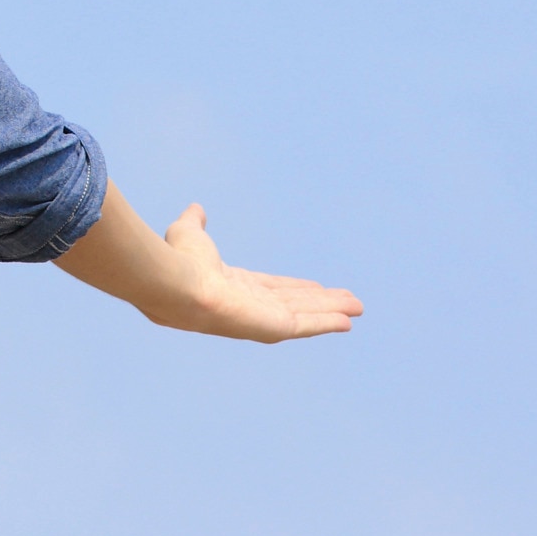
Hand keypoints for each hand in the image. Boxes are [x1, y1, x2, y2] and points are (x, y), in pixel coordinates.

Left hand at [55, 181, 361, 343]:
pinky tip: (348, 321)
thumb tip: (195, 208)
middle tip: (347, 300)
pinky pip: (309, 325)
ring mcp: (264, 319)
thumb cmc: (180, 260)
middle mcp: (252, 306)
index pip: (272, 289)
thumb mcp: (189, 233)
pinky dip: (329, 322)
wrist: (178, 282)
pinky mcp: (274, 327)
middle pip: (295, 304)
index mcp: (235, 287)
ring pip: (308, 315)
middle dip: (321, 302)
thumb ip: (195, 223)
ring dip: (332, 311)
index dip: (295, 288)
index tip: (315, 286)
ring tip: (358, 307)